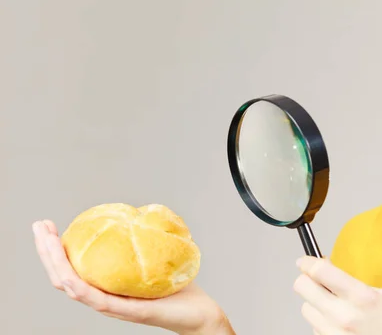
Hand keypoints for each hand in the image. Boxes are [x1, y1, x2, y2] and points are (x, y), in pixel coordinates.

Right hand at [32, 220, 234, 334]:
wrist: (199, 312)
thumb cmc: (179, 287)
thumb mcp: (156, 258)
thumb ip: (143, 240)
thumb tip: (137, 212)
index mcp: (107, 285)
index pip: (72, 267)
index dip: (55, 248)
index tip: (48, 226)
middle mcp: (103, 297)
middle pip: (63, 275)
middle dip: (46, 250)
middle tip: (39, 225)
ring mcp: (112, 307)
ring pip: (72, 286)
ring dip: (54, 262)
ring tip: (46, 239)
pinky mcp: (126, 312)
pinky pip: (96, 300)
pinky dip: (77, 287)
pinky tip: (67, 275)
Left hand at [294, 256, 381, 334]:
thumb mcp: (381, 296)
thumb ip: (350, 283)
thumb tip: (324, 268)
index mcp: (361, 297)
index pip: (320, 271)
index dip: (307, 262)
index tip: (305, 261)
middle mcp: (343, 315)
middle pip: (302, 287)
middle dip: (307, 281)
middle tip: (315, 281)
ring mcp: (333, 333)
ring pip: (305, 308)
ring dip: (315, 304)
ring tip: (333, 308)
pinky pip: (313, 327)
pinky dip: (321, 322)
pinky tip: (338, 324)